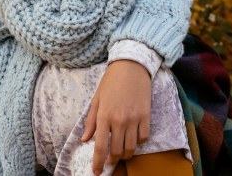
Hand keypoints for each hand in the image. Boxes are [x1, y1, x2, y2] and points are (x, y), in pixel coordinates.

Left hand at [82, 60, 151, 174]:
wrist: (131, 66)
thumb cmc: (111, 81)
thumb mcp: (96, 99)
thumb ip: (91, 121)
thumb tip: (85, 139)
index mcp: (104, 116)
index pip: (100, 147)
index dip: (98, 163)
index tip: (97, 172)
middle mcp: (119, 120)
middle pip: (117, 151)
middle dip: (113, 160)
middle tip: (110, 161)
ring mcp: (134, 118)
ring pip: (131, 147)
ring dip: (126, 154)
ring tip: (122, 153)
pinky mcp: (146, 115)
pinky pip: (144, 137)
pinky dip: (139, 142)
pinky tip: (134, 139)